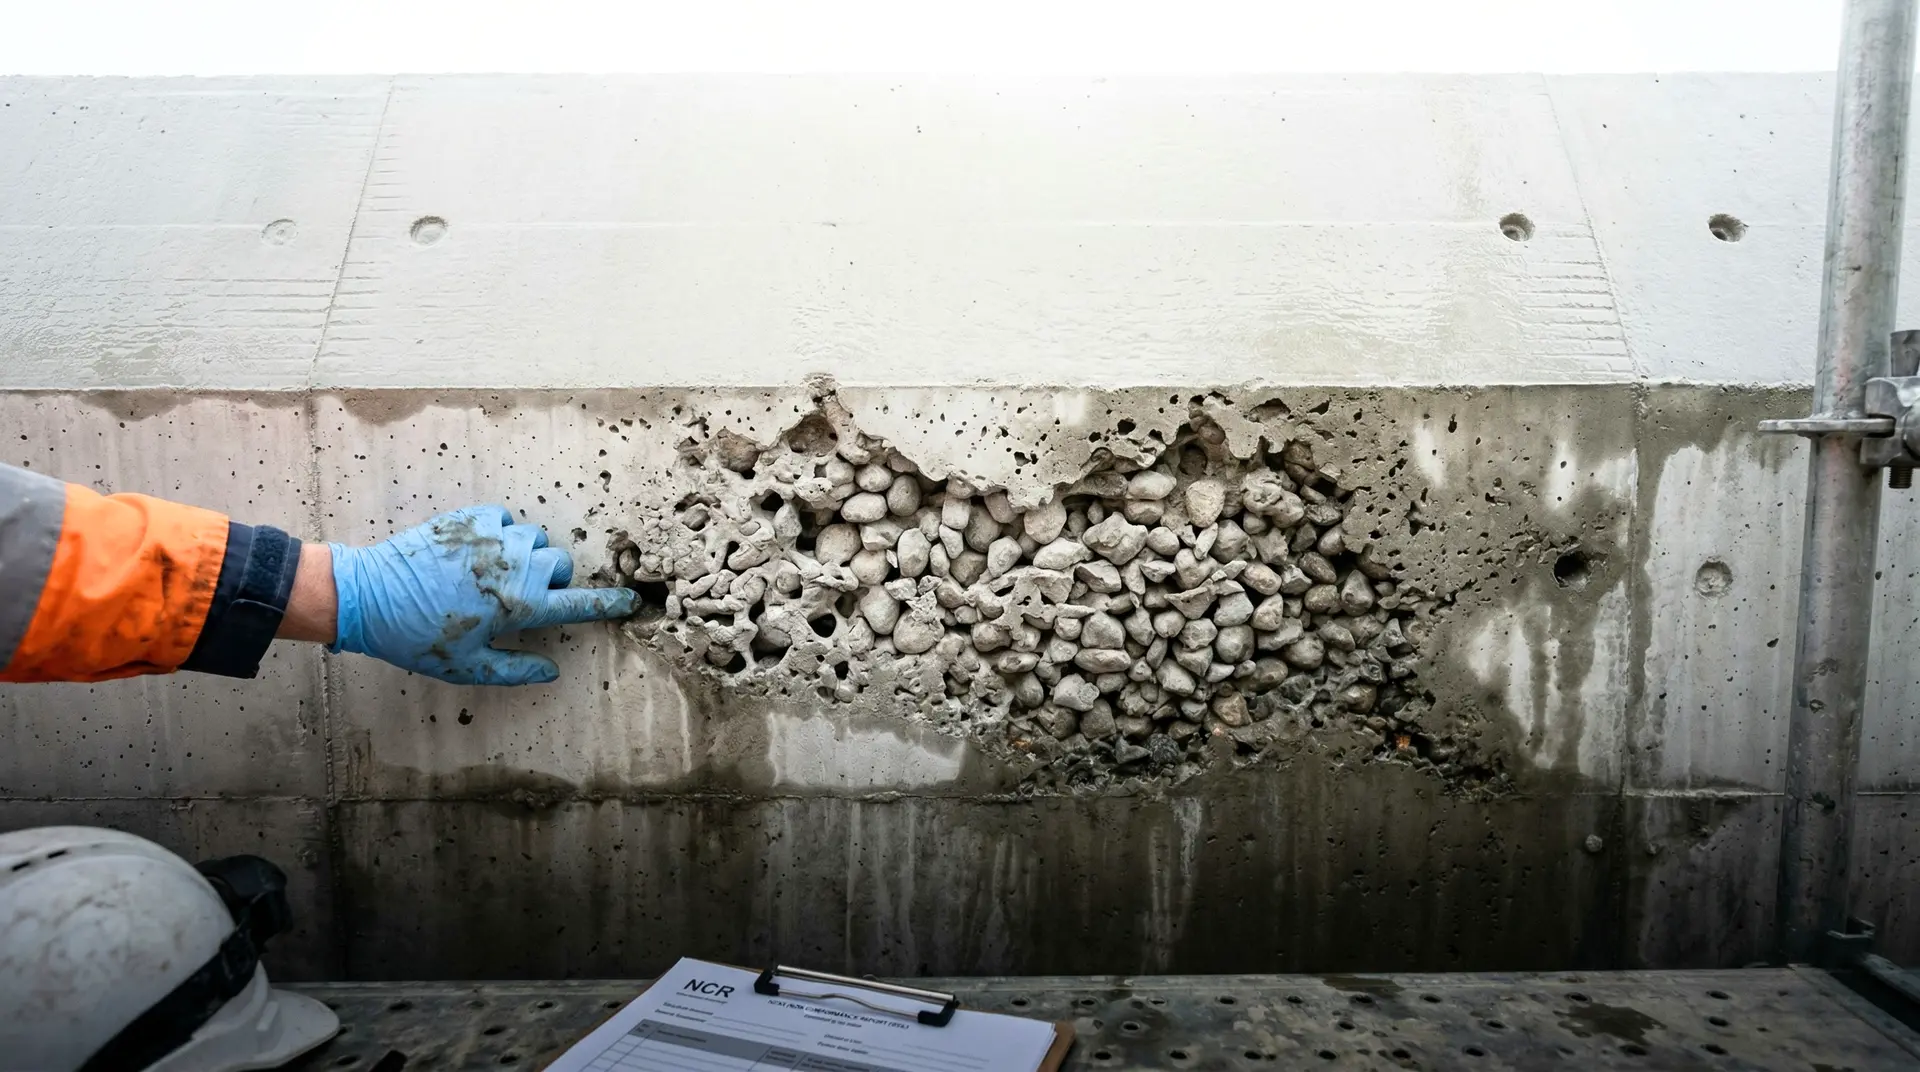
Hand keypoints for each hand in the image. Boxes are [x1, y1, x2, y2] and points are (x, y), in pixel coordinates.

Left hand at [328, 505, 635, 684]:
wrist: (369, 594)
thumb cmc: (416, 637)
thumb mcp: (467, 668)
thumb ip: (515, 669)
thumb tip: (551, 671)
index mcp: (521, 606)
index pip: (580, 604)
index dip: (609, 604)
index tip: (630, 601)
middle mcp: (516, 567)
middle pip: (560, 563)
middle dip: (552, 578)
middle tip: (521, 595)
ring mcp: (494, 538)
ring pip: (534, 538)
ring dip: (526, 554)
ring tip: (495, 572)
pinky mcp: (470, 519)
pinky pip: (504, 518)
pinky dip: (499, 532)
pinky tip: (476, 552)